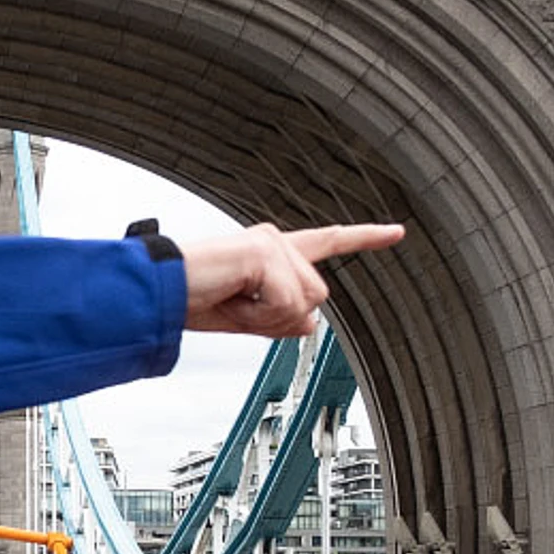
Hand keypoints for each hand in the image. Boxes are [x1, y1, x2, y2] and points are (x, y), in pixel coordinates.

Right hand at [180, 223, 404, 337]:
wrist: (157, 293)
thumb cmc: (190, 300)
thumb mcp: (246, 318)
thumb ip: (283, 318)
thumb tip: (310, 322)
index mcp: (271, 252)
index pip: (327, 242)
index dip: (364, 238)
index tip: (396, 232)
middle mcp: (275, 240)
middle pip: (315, 298)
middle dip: (281, 318)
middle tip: (238, 308)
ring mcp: (270, 242)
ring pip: (304, 302)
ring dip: (268, 317)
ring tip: (232, 301)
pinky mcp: (263, 251)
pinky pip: (284, 303)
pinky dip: (257, 314)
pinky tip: (232, 298)